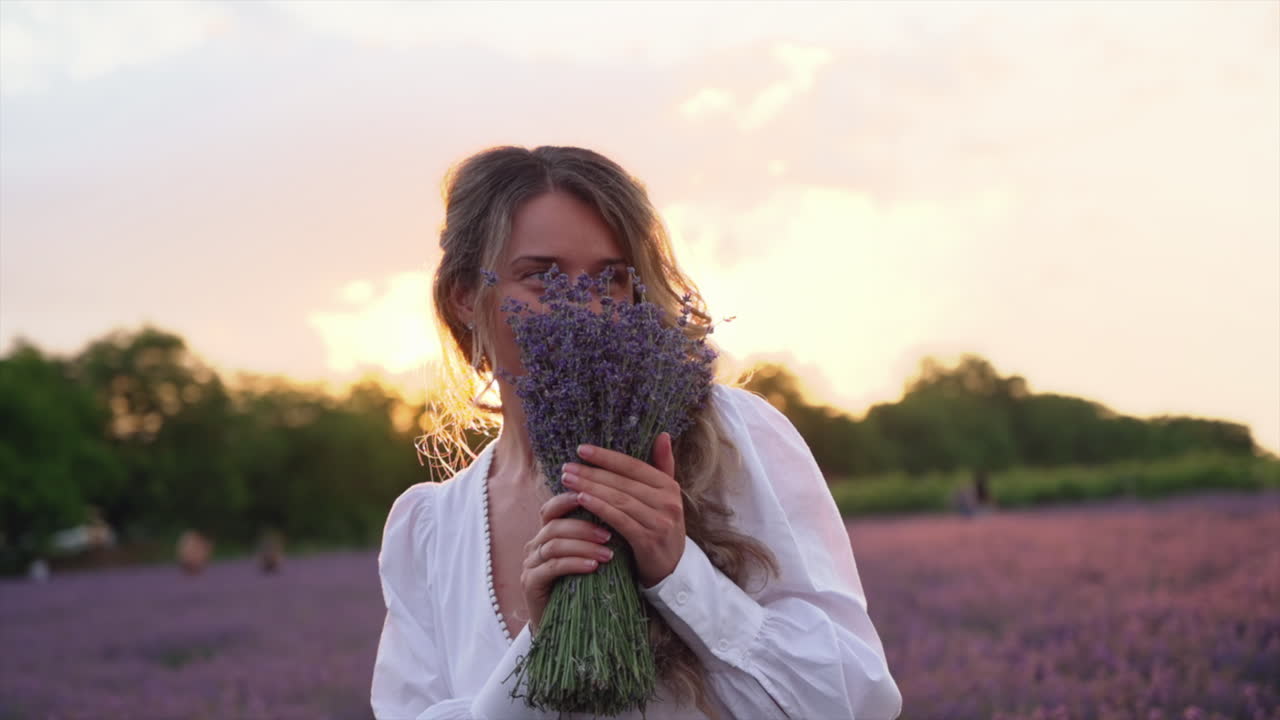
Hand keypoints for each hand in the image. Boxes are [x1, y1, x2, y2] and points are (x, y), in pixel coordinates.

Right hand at [521, 492, 614, 635]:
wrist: (566, 630)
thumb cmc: (584, 589)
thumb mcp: (591, 558)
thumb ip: (597, 537)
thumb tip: (625, 514)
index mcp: (546, 535)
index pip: (551, 509)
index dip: (568, 500)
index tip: (593, 496)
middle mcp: (535, 546)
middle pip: (554, 525)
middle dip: (583, 527)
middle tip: (609, 535)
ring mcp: (530, 565)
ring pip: (553, 544)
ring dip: (583, 546)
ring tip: (607, 553)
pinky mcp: (530, 584)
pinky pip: (552, 567)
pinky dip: (574, 563)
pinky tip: (593, 566)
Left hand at [561, 432, 684, 588]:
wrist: (672, 570)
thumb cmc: (661, 527)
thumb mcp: (665, 497)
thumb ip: (663, 466)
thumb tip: (662, 434)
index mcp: (669, 486)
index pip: (633, 465)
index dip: (607, 456)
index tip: (581, 450)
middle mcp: (668, 501)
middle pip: (622, 482)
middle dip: (592, 472)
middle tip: (566, 467)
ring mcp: (660, 522)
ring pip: (619, 499)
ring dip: (590, 487)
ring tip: (567, 480)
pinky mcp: (649, 541)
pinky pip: (619, 520)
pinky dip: (599, 507)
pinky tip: (581, 499)